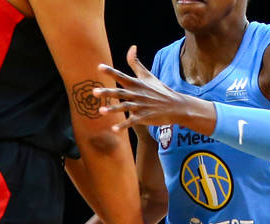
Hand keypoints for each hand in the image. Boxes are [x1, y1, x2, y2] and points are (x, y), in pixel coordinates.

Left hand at [95, 46, 211, 132]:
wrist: (176, 105)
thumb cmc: (159, 90)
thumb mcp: (147, 75)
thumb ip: (136, 63)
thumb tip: (131, 47)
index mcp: (137, 84)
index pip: (121, 76)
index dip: (110, 72)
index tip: (99, 66)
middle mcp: (137, 94)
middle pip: (120, 93)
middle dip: (107, 92)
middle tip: (94, 92)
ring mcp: (140, 106)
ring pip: (125, 107)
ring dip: (113, 109)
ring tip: (101, 111)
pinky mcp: (144, 117)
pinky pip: (132, 122)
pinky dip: (124, 125)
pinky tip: (114, 129)